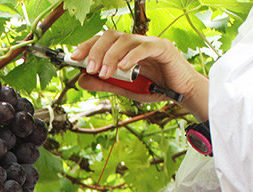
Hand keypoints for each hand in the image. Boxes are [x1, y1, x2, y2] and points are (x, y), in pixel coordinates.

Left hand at [71, 30, 207, 119]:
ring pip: (125, 40)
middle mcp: (135, 42)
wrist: (180, 95)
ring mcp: (149, 43)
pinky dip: (131, 56)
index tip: (73, 57)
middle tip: (89, 68)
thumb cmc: (154, 88)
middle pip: (111, 36)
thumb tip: (81, 79)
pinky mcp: (163, 48)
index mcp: (125, 49)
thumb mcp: (124, 89)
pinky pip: (145, 47)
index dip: (87, 46)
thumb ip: (104, 83)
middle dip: (96, 50)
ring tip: (104, 73)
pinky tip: (123, 67)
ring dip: (110, 56)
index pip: (102, 40)